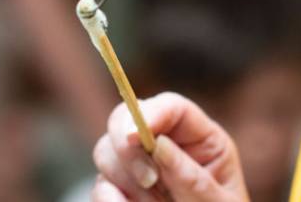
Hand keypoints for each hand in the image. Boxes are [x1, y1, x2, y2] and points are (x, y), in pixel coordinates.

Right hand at [91, 92, 248, 200]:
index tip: (134, 135)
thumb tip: (161, 146)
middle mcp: (165, 145)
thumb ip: (193, 178)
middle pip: (125, 119)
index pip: (172, 107)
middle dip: (127, 147)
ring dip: (125, 180)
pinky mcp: (120, 191)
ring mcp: (139, 167)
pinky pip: (100, 187)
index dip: (150, 113)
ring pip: (106, 151)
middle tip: (149, 181)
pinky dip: (109, 199)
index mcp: (201, 140)